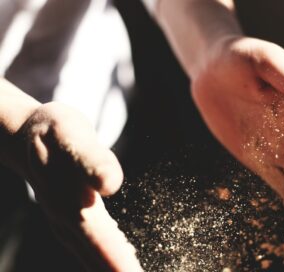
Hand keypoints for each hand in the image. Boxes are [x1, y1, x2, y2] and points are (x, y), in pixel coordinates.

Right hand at [17, 102, 141, 270]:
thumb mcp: (71, 137)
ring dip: (109, 269)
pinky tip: (114, 264)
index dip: (119, 266)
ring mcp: (65, 221)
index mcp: (72, 206)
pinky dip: (103, 259)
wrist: (26, 132)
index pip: (103, 246)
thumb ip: (91, 161)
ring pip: (91, 256)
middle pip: (97, 259)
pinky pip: (90, 246)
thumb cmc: (53, 132)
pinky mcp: (69, 217)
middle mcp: (67, 221)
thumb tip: (110, 184)